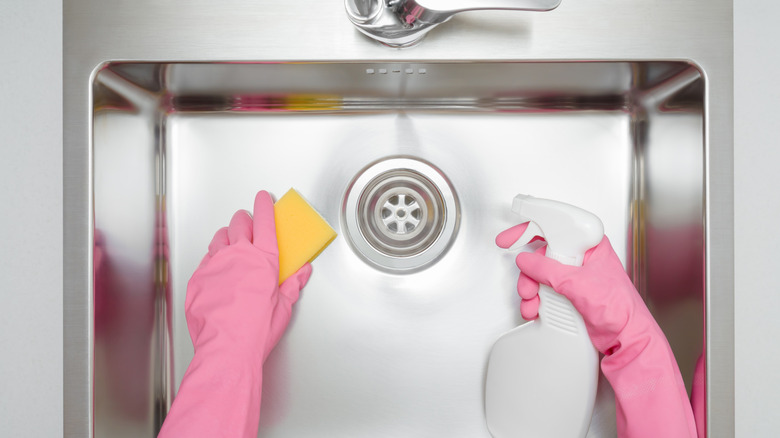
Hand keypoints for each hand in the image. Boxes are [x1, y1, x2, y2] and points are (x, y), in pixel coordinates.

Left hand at [186, 190, 311, 362]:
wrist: (227, 349)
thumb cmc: (257, 331)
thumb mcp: (283, 307)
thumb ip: (292, 285)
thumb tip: (302, 272)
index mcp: (263, 260)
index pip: (265, 222)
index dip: (264, 206)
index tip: (263, 197)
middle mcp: (237, 256)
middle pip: (239, 224)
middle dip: (244, 219)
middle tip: (248, 221)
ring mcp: (214, 265)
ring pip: (219, 238)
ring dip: (227, 236)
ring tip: (231, 242)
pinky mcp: (198, 278)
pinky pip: (205, 260)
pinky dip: (213, 259)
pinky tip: (218, 268)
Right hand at [496, 222, 696, 437]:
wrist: (626, 339)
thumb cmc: (619, 309)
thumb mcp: (577, 284)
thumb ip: (548, 270)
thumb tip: (527, 260)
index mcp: (590, 245)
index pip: (556, 228)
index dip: (529, 230)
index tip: (509, 238)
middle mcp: (582, 258)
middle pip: (542, 255)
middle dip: (530, 273)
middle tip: (528, 286)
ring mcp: (574, 277)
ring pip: (540, 275)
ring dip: (531, 290)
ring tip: (533, 303)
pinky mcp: (569, 294)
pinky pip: (544, 291)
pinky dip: (536, 301)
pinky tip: (536, 310)